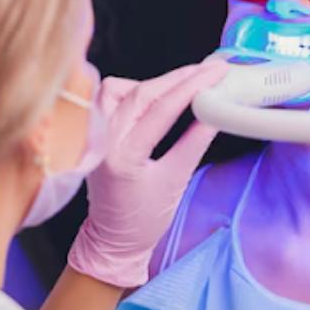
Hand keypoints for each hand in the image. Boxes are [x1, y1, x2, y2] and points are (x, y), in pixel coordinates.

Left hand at [67, 60, 228, 287]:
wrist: (112, 239)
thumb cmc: (143, 219)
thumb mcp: (176, 181)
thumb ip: (195, 142)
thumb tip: (216, 109)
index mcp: (124, 157)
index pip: (161, 109)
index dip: (192, 86)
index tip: (217, 73)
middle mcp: (103, 141)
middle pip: (141, 92)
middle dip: (179, 77)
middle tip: (209, 69)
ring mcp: (93, 135)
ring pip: (119, 88)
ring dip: (152, 82)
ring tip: (182, 84)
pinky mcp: (92, 132)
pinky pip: (108, 97)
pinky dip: (131, 89)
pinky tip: (152, 96)